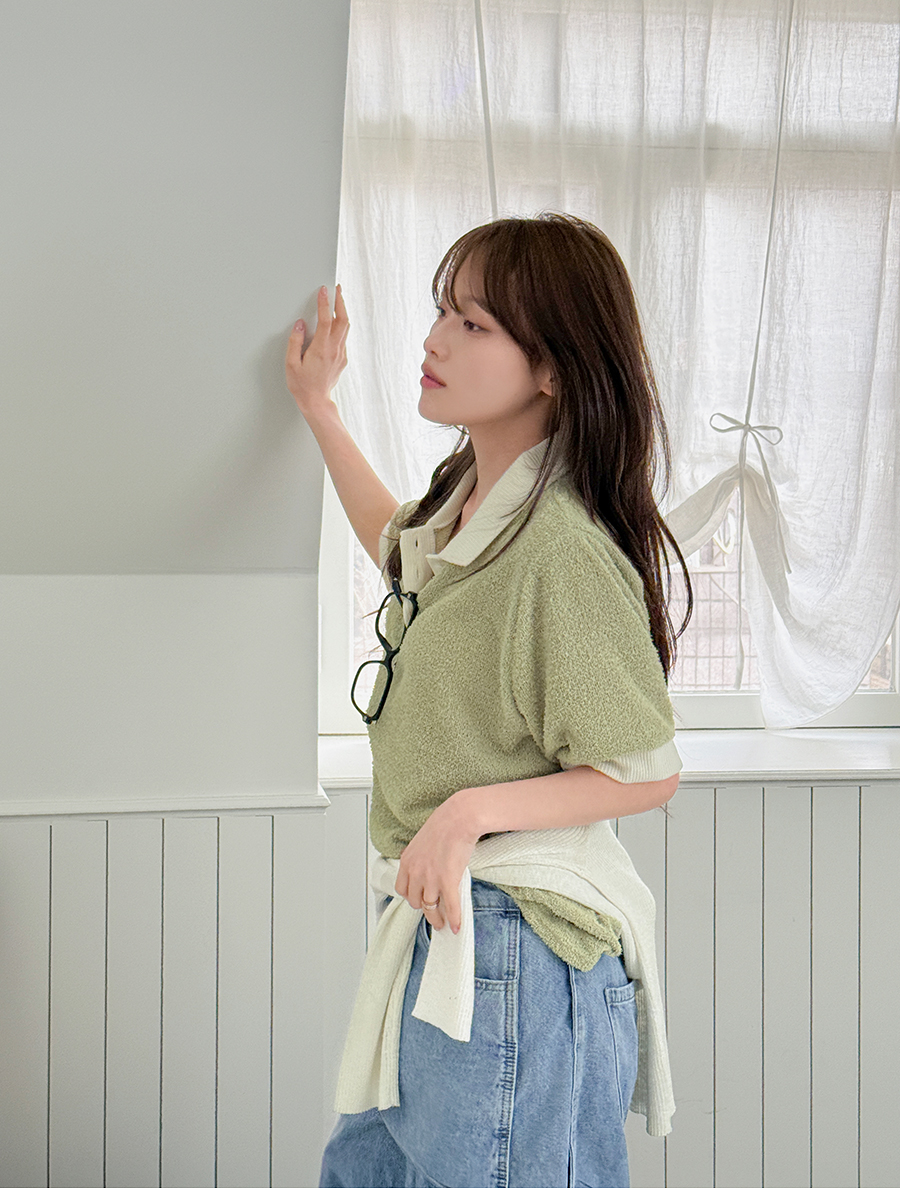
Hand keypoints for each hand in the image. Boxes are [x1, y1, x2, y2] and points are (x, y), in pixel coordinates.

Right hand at [285, 284, 348, 413]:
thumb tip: (300, 325)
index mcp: (322, 349)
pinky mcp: (342, 359)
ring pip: (345, 328)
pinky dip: (340, 325)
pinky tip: (334, 323)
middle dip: (340, 302)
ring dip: (342, 312)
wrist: (316, 402)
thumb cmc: (303, 385)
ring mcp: (340, 354)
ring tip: (337, 301)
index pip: (326, 320)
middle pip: (343, 320)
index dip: (325, 303)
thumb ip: (295, 342)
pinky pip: (343, 338)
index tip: (324, 290)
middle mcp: (334, 350)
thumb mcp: (292, 364)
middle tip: (337, 289)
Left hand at [393, 793, 480, 934]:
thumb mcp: (421, 841)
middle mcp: (416, 872)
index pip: (402, 890)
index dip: (411, 897)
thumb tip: (423, 867)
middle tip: (432, 913)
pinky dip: (454, 918)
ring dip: (437, 919)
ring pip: (430, 908)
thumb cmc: (444, 824)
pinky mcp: (448, 880)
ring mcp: (431, 878)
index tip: (418, 900)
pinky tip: (457, 927)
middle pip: (415, 902)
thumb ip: (418, 857)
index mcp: (407, 861)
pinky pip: (449, 906)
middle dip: (424, 909)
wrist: (459, 818)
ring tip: (443, 924)